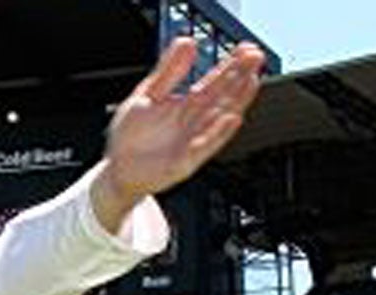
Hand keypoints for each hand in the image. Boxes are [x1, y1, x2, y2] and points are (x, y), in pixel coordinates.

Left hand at [97, 38, 262, 221]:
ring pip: (219, 118)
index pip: (214, 82)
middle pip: (222, 96)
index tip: (246, 49)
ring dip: (236, 101)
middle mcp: (194, 123)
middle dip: (240, 77)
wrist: (118, 170)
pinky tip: (231, 119)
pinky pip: (204, 146)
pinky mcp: (184, 162)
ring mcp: (192, 142)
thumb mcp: (148, 94)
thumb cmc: (132, 136)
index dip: (230, 65)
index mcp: (187, 105)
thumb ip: (168, 71)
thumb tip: (187, 42)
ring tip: (251, 82)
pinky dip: (217, 133)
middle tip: (256, 57)